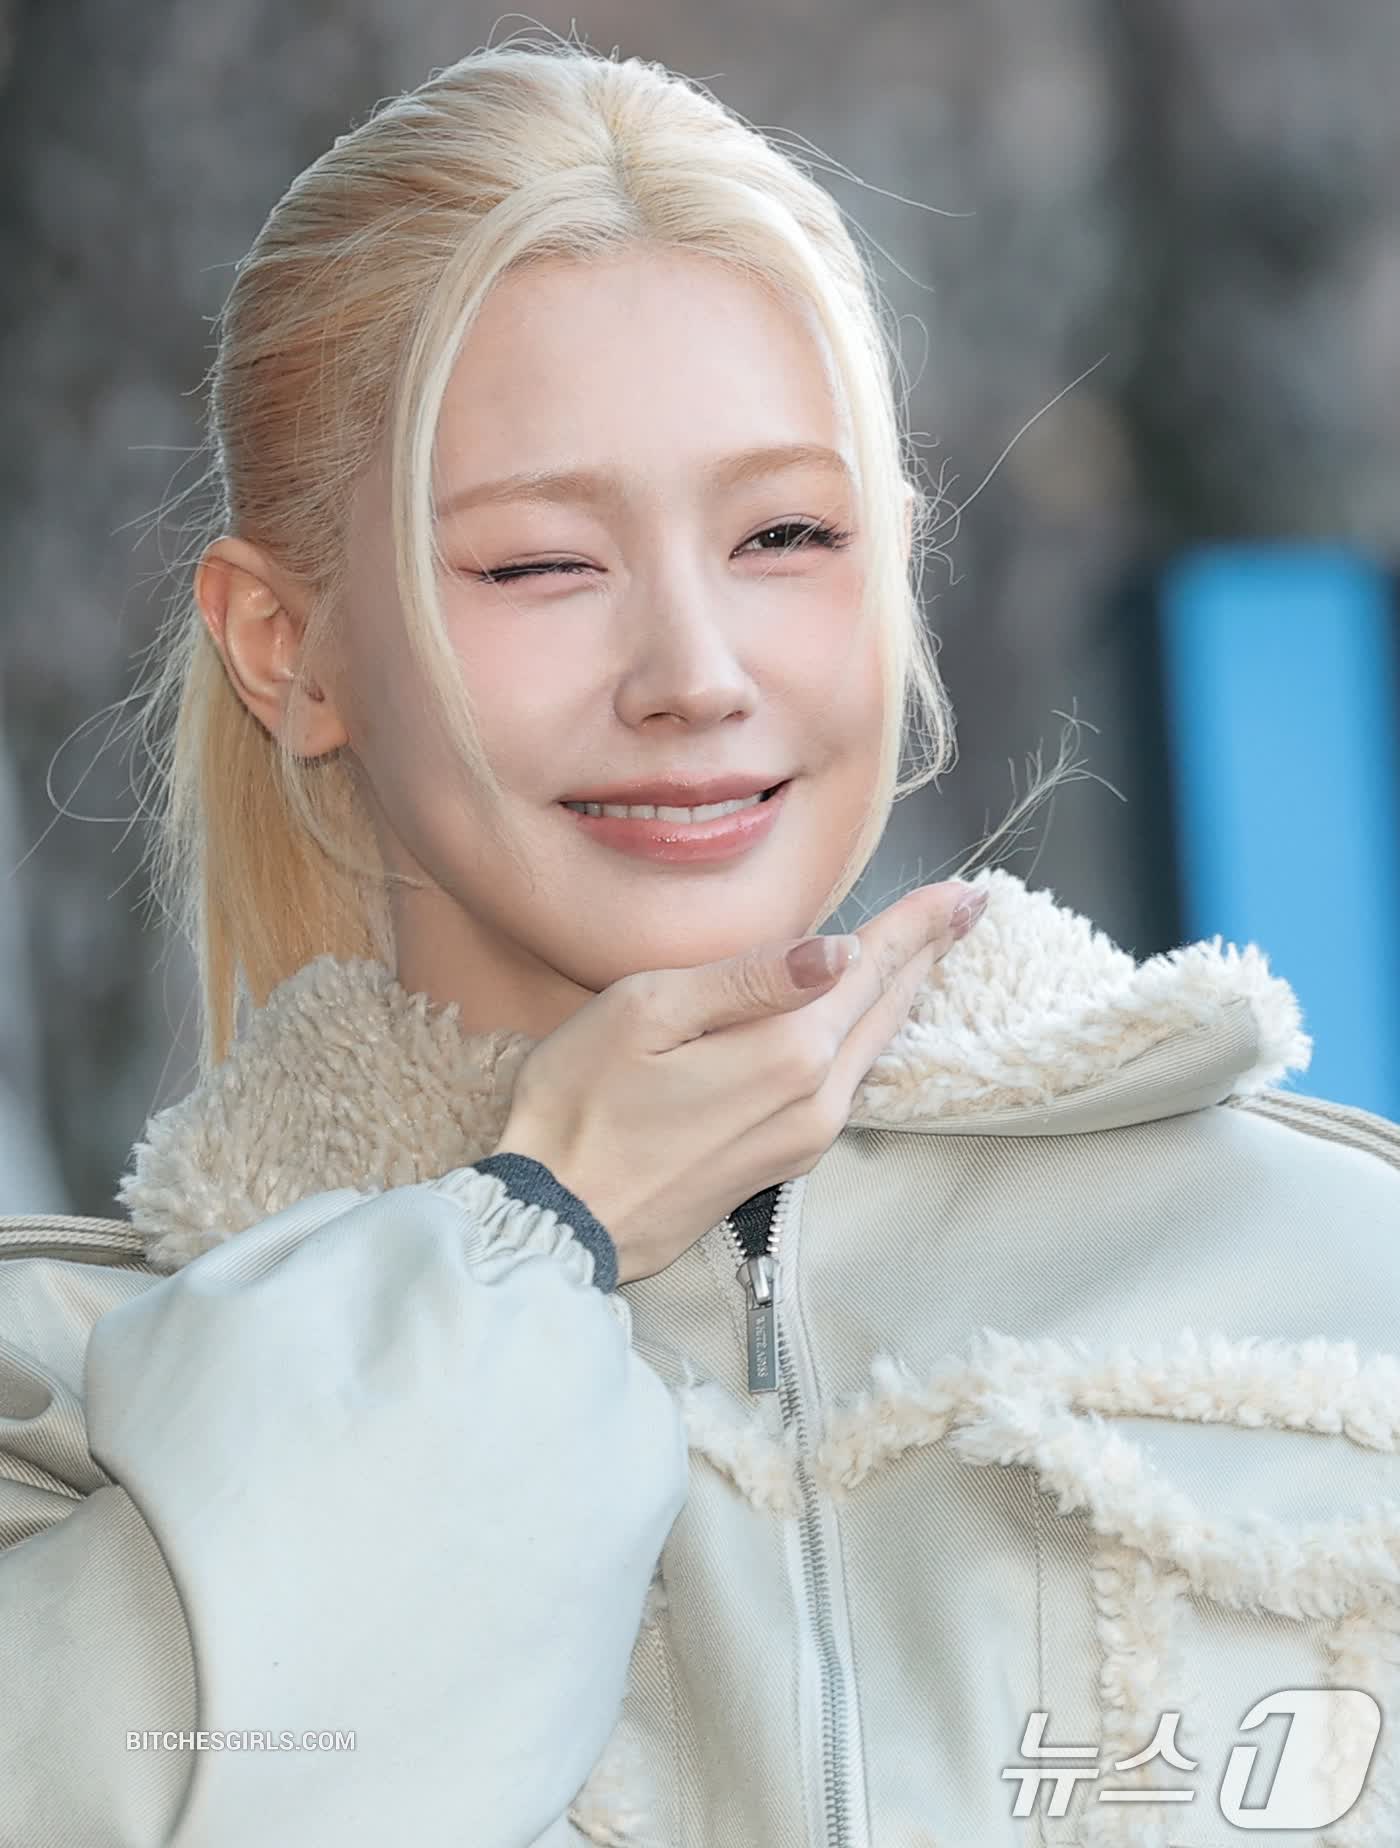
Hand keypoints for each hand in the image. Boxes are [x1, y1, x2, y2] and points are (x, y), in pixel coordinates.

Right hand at [490, 880, 987, 1283]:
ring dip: (903, 994)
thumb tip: (835, 951)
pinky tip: (868, 1018)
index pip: (869, 966)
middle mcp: (816, 1099)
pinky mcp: (785, 1162)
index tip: (965, 893)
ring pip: (872, 1048)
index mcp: (788, 1051)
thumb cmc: (580, 1103)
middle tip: (969, 910)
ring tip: (930, 951)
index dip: (919, 923)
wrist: (556, 1220)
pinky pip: (848, 1083)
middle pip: (884, 1008)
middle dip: (927, 953)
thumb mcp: (646, 1012)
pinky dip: (869, 1036)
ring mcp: (805, 1138)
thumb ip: (746, 980)